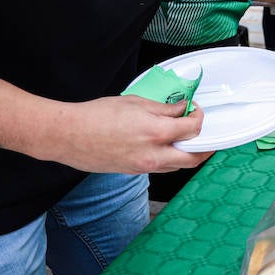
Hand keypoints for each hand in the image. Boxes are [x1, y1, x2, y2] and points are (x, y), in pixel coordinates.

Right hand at [48, 96, 212, 173]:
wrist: (69, 135)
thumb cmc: (96, 116)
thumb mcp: (136, 103)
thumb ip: (164, 108)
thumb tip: (181, 109)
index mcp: (156, 133)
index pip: (193, 129)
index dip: (199, 117)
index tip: (195, 110)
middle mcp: (153, 155)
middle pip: (193, 158)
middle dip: (205, 147)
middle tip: (205, 135)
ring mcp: (143, 166)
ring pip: (177, 167)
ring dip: (187, 155)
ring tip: (186, 140)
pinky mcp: (134, 171)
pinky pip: (161, 168)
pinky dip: (170, 159)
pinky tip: (165, 146)